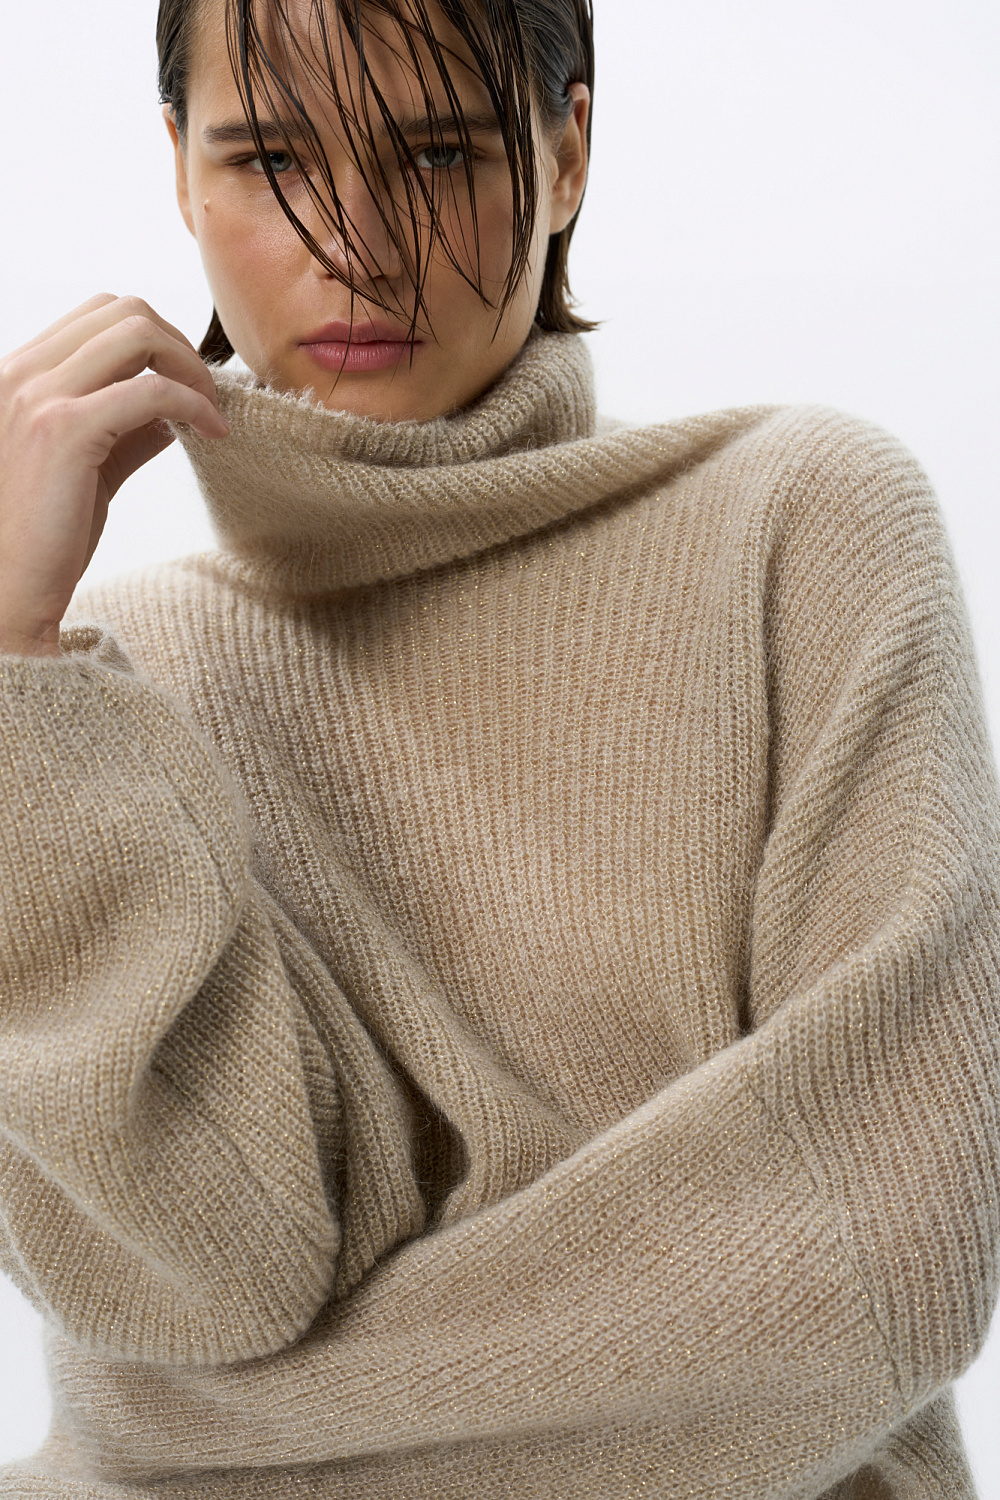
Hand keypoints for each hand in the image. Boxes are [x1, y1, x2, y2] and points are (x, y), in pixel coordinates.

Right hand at [0, 293, 229, 656]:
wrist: (9, 588)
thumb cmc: (45, 535)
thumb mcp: (88, 464)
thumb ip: (126, 428)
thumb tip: (177, 408)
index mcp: (20, 374)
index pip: (98, 314)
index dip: (157, 339)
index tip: (187, 381)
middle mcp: (22, 373)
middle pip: (122, 309)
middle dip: (179, 343)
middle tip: (208, 393)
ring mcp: (39, 397)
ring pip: (137, 332)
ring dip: (189, 365)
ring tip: (211, 410)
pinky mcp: (65, 431)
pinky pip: (151, 390)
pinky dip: (194, 404)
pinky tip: (212, 433)